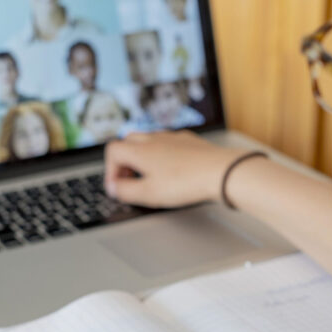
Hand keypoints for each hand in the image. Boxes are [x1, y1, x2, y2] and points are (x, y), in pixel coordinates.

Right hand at [104, 131, 246, 207]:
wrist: (221, 171)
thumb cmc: (186, 182)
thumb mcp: (149, 194)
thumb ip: (126, 191)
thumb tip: (113, 188)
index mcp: (140, 150)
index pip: (112, 151)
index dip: (110, 170)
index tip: (117, 186)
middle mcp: (154, 139)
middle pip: (128, 142)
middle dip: (124, 161)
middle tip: (130, 180)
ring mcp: (172, 137)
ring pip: (148, 140)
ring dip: (143, 157)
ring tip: (150, 176)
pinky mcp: (189, 140)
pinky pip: (168, 142)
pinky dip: (162, 154)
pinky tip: (172, 169)